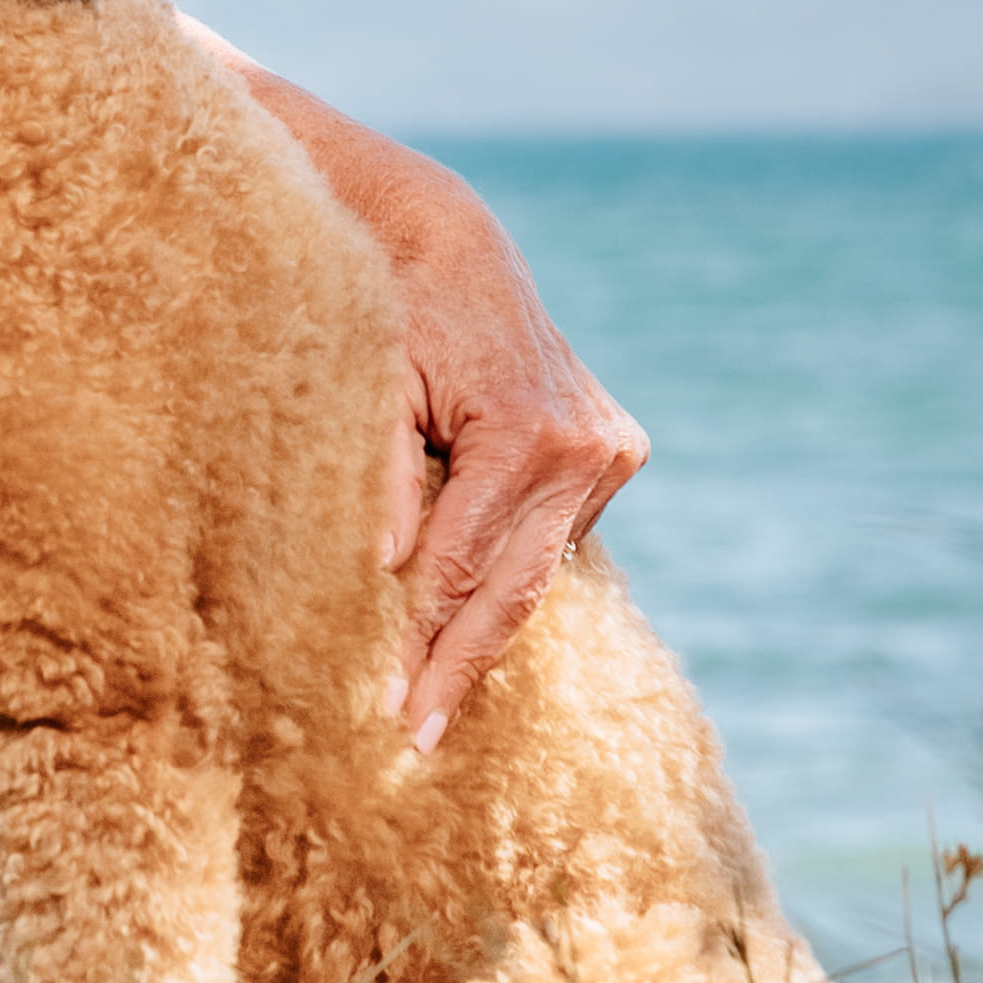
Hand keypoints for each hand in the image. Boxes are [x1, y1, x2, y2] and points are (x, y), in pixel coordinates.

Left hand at [197, 53, 647, 741]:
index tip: (395, 713)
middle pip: (514, 588)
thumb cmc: (390, 307)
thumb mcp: (368, 386)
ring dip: (487, 626)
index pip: (464, 569)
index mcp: (524, 433)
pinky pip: (553, 536)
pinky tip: (469, 627)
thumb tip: (383, 577)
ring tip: (435, 700)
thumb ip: (381, 480)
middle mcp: (585, 448)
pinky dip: (511, 574)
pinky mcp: (614, 451)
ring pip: (539, 569)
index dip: (426, 646)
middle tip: (419, 740)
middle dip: (462, 665)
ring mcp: (609, 452)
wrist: (450, 243)